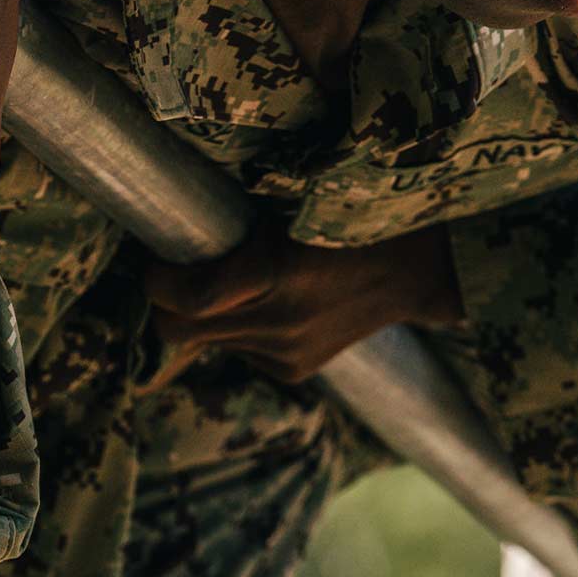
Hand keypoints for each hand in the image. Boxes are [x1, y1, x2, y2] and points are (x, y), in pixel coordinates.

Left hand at [143, 219, 461, 387]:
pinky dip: (241, 330)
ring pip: (209, 341)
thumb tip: (184, 223)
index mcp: (276, 273)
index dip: (157, 280)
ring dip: (208, 317)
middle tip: (178, 276)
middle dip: (168, 304)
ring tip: (234, 286)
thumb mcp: (297, 208)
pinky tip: (271, 306)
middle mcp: (277, 321)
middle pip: (179, 330)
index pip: (187, 298)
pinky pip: (242, 352)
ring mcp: (285, 351)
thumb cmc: (357, 218)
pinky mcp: (295, 368)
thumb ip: (243, 225)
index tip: (157, 259)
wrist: (420, 269)